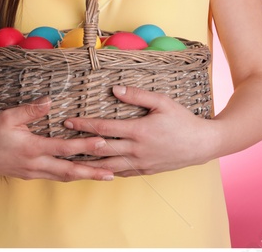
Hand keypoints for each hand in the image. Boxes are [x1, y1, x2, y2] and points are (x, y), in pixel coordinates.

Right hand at [0, 97, 115, 180]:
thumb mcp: (7, 116)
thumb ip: (30, 110)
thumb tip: (50, 100)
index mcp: (31, 148)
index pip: (64, 148)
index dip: (85, 146)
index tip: (103, 143)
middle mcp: (34, 164)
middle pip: (68, 170)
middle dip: (91, 172)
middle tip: (112, 174)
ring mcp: (32, 172)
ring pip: (62, 176)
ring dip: (84, 176)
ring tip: (104, 176)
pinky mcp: (29, 175)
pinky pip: (54, 177)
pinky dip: (70, 176)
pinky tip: (82, 174)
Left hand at [66, 86, 219, 177]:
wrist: (201, 144)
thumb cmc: (183, 121)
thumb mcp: (163, 102)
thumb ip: (138, 95)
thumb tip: (116, 88)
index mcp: (139, 131)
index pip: (103, 128)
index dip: (83, 125)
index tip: (68, 121)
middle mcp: (135, 150)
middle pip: (99, 149)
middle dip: (77, 144)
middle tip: (60, 141)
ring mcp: (139, 163)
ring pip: (105, 166)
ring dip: (86, 163)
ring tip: (69, 159)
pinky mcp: (144, 171)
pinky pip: (119, 173)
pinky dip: (103, 171)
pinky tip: (94, 168)